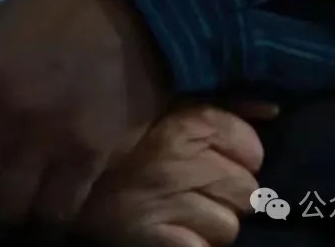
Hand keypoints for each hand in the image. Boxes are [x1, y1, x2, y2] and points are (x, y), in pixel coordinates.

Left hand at [0, 0, 171, 231]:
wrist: (132, 3)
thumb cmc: (61, 4)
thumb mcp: (5, 8)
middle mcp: (6, 113)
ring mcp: (48, 138)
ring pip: (8, 209)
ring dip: (4, 214)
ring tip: (8, 206)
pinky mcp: (89, 155)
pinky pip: (56, 212)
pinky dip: (46, 221)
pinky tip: (44, 212)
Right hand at [77, 101, 267, 246]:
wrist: (61, 168)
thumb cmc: (122, 130)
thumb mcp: (169, 101)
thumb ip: (222, 103)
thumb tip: (273, 108)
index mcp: (188, 120)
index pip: (251, 147)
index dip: (239, 154)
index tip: (216, 155)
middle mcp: (183, 160)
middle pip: (247, 191)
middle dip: (228, 191)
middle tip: (198, 185)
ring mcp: (169, 204)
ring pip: (229, 227)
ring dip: (212, 222)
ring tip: (183, 209)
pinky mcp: (154, 240)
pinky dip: (194, 246)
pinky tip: (174, 230)